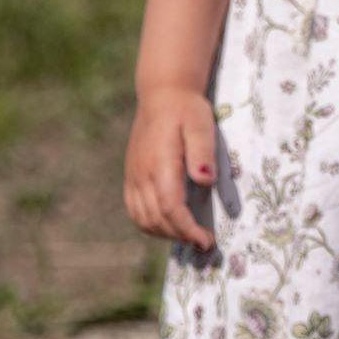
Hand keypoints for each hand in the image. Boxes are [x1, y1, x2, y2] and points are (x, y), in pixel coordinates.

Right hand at [124, 88, 218, 249]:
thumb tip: (206, 180)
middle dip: (180, 236)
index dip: (187, 229)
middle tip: (206, 243)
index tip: (207, 241)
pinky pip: (135, 210)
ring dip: (166, 233)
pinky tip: (170, 224)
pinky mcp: (131, 176)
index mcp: (159, 164)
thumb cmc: (187, 110)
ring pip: (142, 219)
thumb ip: (202, 152)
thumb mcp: (201, 124)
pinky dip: (151, 224)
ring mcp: (133, 176)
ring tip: (191, 236)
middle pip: (156, 219)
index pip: (170, 208)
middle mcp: (141, 174)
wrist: (162, 96)